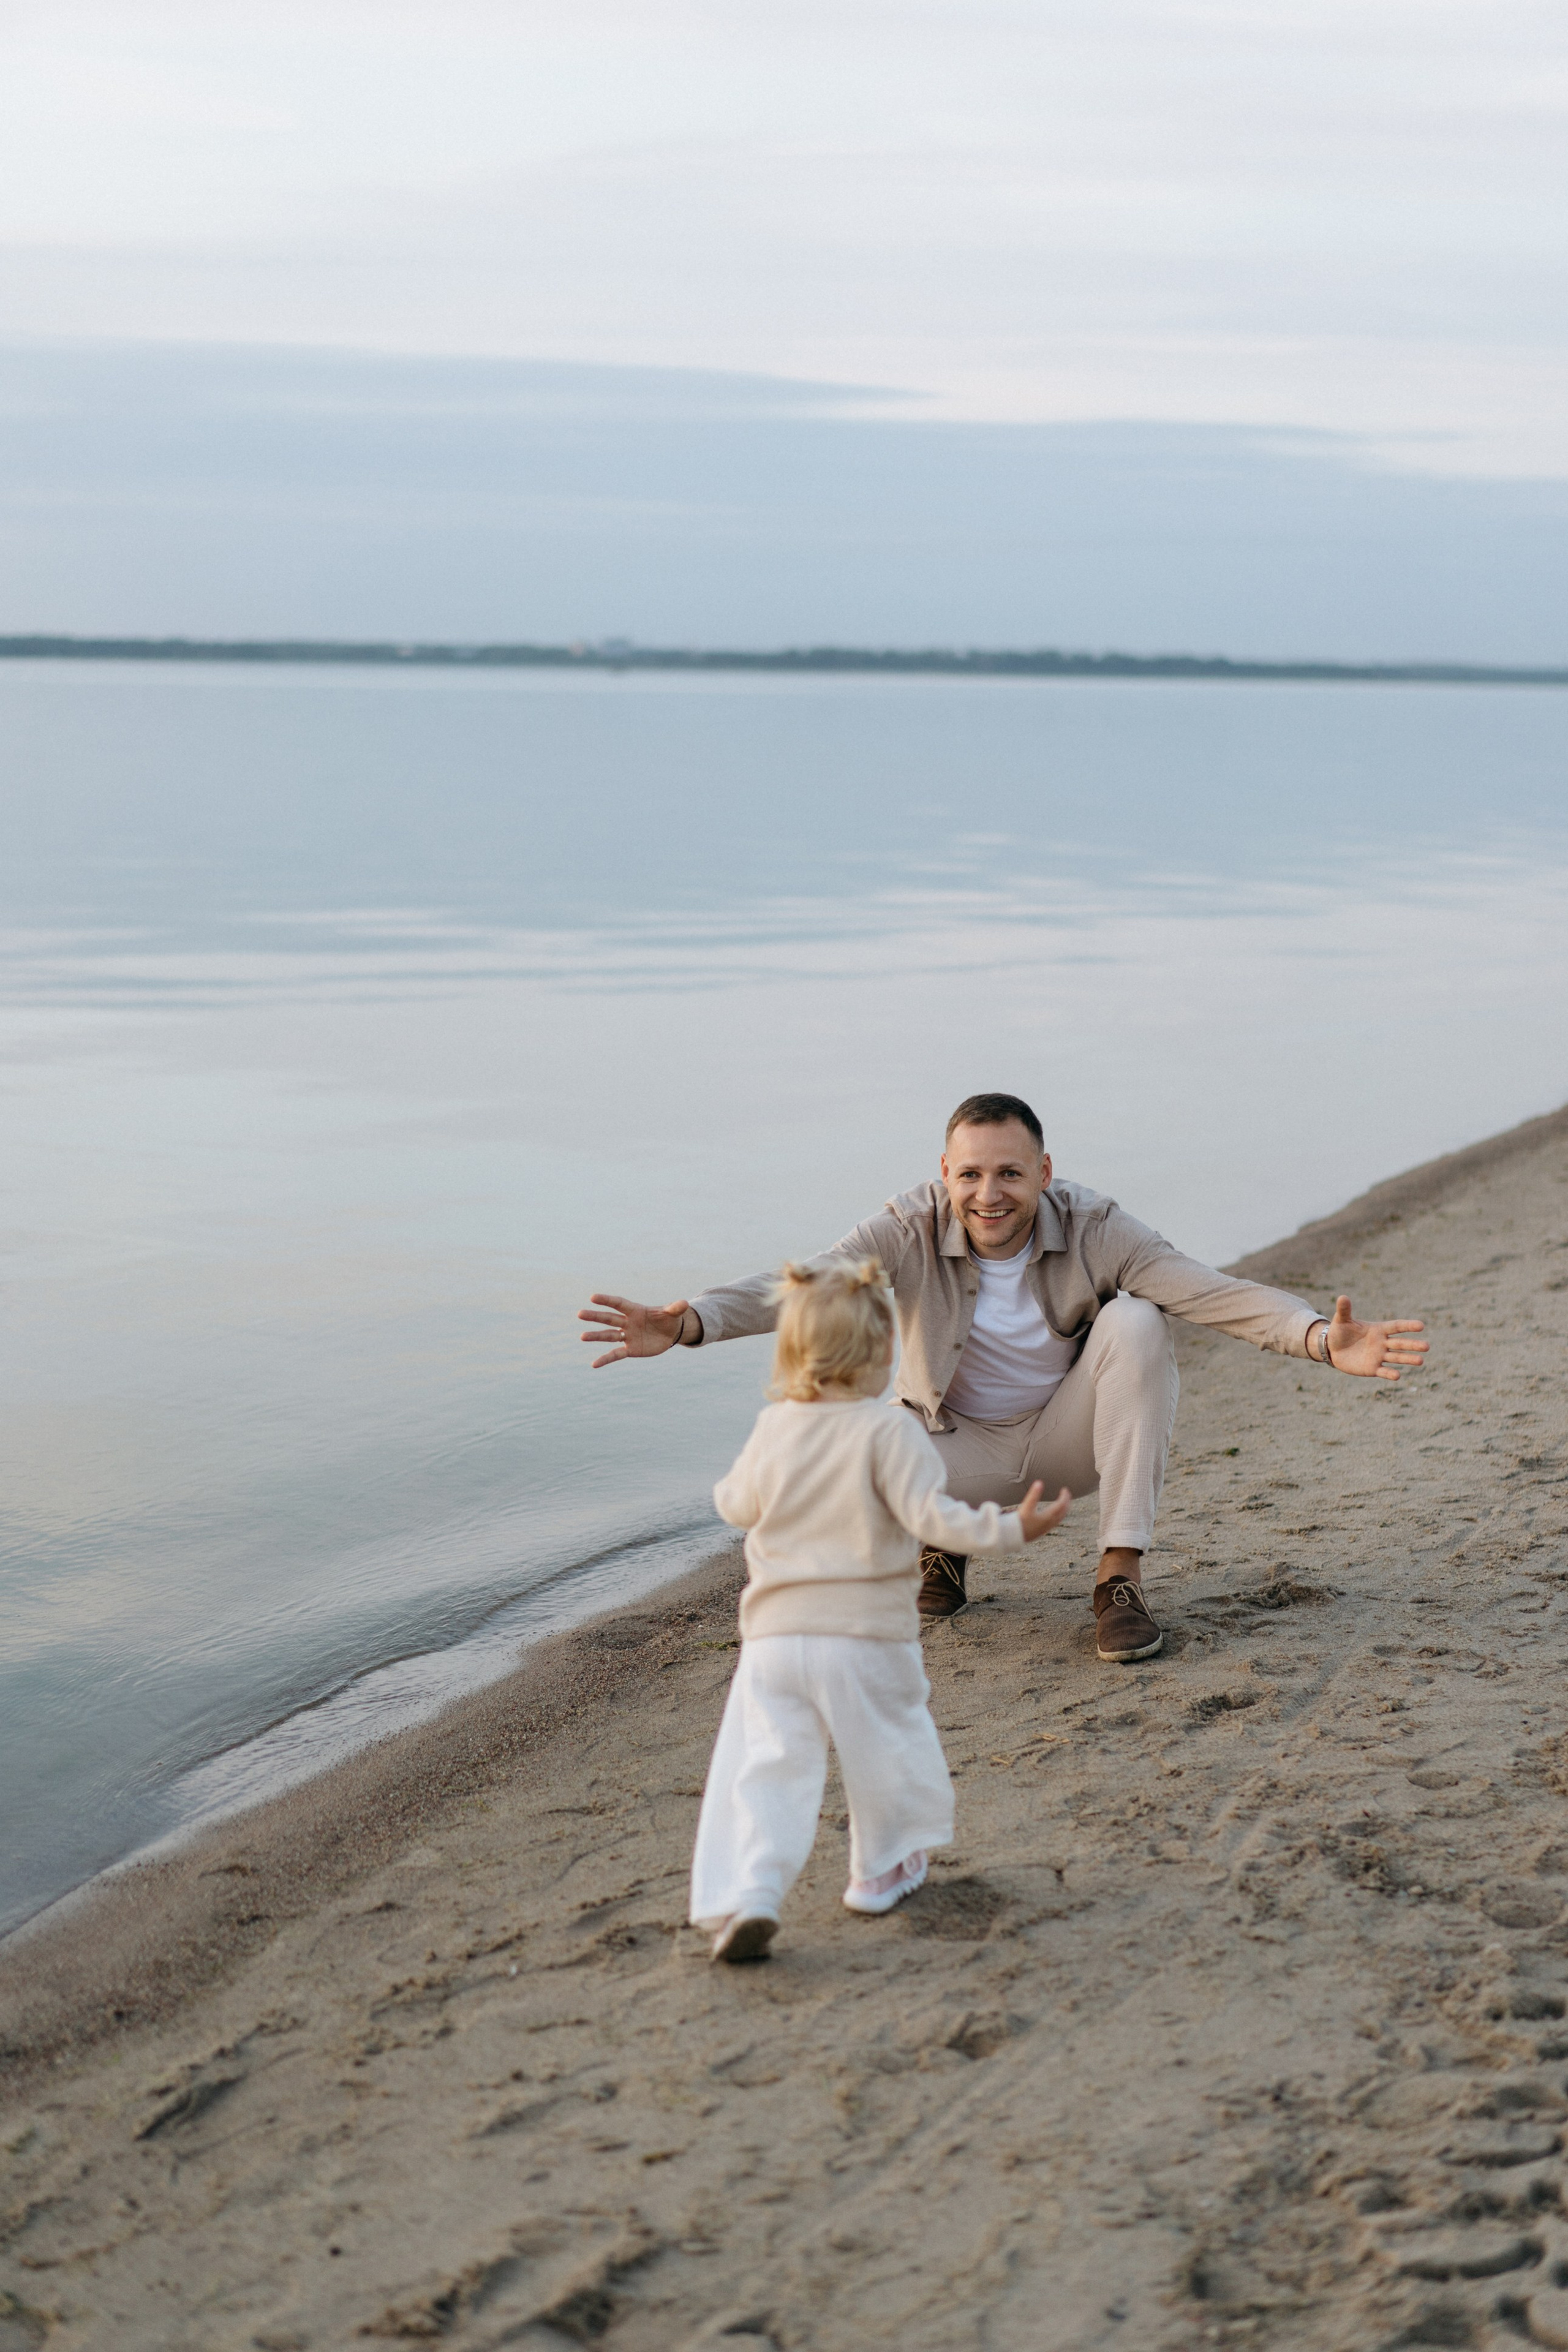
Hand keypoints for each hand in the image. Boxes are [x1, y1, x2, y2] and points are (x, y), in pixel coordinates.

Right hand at [578, 1293, 692, 1368]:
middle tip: (580, 1313)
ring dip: (596, 1336)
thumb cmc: (668, 1319)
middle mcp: (628, 1322)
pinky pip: (616, 1354)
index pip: (619, 1304)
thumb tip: (685, 1303)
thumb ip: (675, 1308)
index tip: (593, 1297)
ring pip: (609, 1335)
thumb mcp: (673, 1313)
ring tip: (582, 1336)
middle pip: (609, 1318)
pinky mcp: (630, 1349)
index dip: (607, 1300)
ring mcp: (628, 1335)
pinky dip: (605, 1359)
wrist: (670, 1333)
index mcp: (636, 1310)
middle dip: (595, 1316)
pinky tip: (594, 1364)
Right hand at [1016, 1482, 1073, 1541]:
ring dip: (1064, 1509)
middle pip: (1063, 1511)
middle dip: (1067, 1502)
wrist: (1014, 1536)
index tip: (1065, 1489)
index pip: (1061, 1504)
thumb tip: (1039, 1482)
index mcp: (1048, 1516)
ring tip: (1063, 1503)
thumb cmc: (1020, 1521)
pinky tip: (1054, 1514)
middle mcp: (1050, 1522)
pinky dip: (1058, 1515)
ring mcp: (1047, 1527)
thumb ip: (1033, 1494)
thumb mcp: (1026, 1506)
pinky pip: (1055, 1522)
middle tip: (1067, 1494)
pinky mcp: (1043, 1530)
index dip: (1064, 1496)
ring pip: (1060, 1517)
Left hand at [1319, 1294, 1428, 1379]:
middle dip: (1413, 1345)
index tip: (1421, 1325)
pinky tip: (1397, 1376)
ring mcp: (1379, 1356)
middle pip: (1400, 1343)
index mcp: (1378, 1329)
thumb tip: (1342, 1297)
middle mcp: (1382, 1343)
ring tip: (1421, 1361)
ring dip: (1408, 1359)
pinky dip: (1390, 1374)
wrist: (1333, 1349)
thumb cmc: (1340, 1332)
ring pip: (1396, 1357)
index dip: (1408, 1326)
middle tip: (1427, 1346)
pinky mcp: (1372, 1368)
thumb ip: (1344, 1310)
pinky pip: (1383, 1371)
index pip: (1396, 1326)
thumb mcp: (1341, 1321)